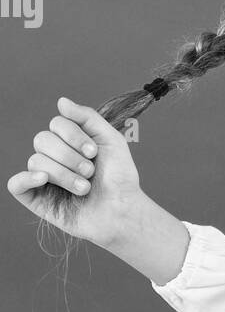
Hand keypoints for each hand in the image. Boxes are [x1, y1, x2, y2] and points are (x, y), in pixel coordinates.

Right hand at [7, 96, 144, 247]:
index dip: (74, 136)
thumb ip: (87, 117)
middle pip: (42, 140)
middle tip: (90, 171)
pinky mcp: (38, 200)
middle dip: (69, 156)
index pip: (56, 124)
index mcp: (70, 142)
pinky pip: (16, 185)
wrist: (123, 210)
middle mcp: (55, 157)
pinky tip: (44, 179)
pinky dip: (26, 179)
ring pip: (36, 162)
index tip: (94, 152)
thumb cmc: (120, 177)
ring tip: (84, 188)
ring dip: (64, 174)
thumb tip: (61, 101)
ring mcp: (44, 179)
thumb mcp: (110, 139)